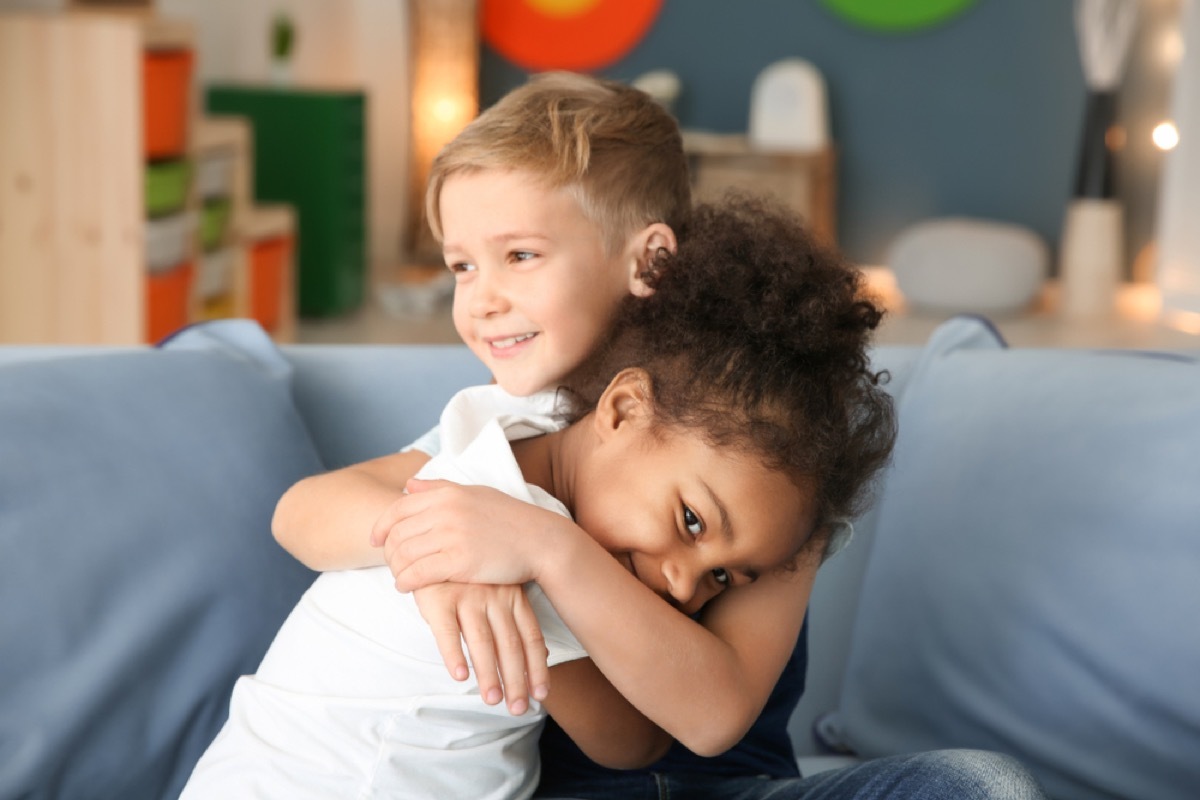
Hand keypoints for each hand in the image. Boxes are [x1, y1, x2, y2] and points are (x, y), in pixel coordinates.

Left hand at [372, 478, 569, 591]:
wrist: (539, 541)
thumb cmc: (509, 518)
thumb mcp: (475, 493)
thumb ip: (439, 488)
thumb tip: (409, 485)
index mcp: (448, 493)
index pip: (398, 508)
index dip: (381, 526)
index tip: (376, 540)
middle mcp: (446, 511)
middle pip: (397, 533)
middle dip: (387, 551)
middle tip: (390, 563)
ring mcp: (452, 536)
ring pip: (404, 554)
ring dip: (395, 569)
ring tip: (399, 576)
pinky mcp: (460, 562)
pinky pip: (418, 573)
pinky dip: (405, 582)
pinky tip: (406, 587)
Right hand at [413, 582, 549, 715]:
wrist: (435, 540)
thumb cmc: (472, 572)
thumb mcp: (501, 587)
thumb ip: (518, 620)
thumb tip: (544, 655)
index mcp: (514, 596)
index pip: (531, 637)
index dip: (537, 667)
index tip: (541, 694)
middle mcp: (495, 598)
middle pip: (510, 645)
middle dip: (516, 680)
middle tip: (518, 709)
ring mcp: (468, 596)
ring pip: (482, 642)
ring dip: (489, 673)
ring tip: (492, 700)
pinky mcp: (439, 598)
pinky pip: (447, 631)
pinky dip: (454, 654)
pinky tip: (459, 676)